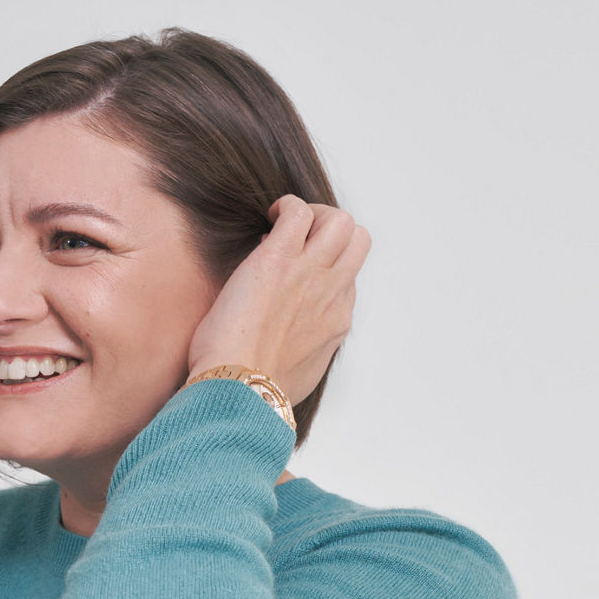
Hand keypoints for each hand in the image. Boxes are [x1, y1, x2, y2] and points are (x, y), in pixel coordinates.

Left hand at [186, 195, 369, 404]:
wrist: (240, 390)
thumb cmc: (255, 389)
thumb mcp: (298, 373)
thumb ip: (305, 351)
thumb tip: (292, 342)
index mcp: (337, 322)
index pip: (347, 278)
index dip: (322, 268)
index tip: (293, 276)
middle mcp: (332, 294)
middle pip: (357, 241)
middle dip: (330, 230)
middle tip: (297, 240)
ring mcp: (310, 274)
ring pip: (339, 220)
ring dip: (312, 214)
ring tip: (282, 226)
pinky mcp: (279, 259)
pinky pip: (298, 211)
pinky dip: (286, 207)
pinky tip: (267, 220)